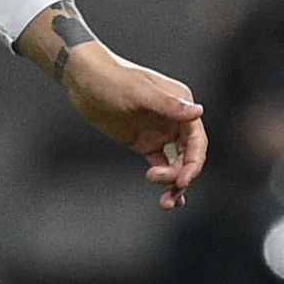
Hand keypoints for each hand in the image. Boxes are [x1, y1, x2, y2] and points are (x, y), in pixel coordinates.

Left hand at [60, 41, 208, 207]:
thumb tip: (198, 112)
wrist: (85, 80)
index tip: (182, 180)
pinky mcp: (145, 143)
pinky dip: (164, 180)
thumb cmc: (112, 79)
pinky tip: (166, 198)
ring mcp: (160, 132)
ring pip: (176, 164)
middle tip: (168, 192)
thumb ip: (168, 105)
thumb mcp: (139, 92)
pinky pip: (161, 164)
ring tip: (166, 203)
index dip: (194, 163)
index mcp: (180, 105)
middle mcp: (175, 120)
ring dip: (174, 184)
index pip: (196, 140)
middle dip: (182, 177)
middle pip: (189, 156)